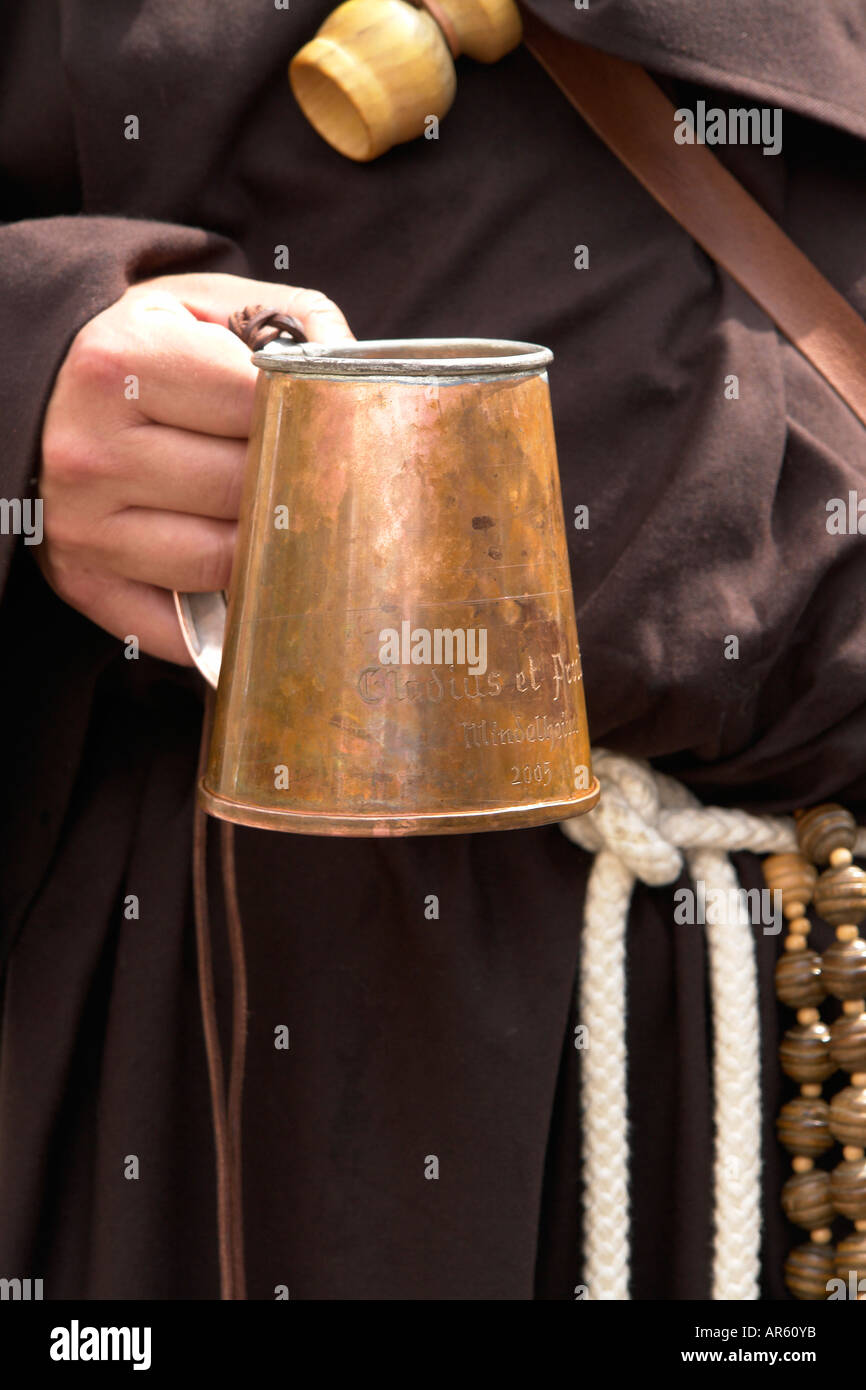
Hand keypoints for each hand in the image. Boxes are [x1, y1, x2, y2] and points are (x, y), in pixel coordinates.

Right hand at [37, 272, 352, 662]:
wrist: (47, 394)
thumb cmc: (145, 352)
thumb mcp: (205, 305)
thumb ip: (289, 322)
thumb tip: (352, 372)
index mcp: (120, 363)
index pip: (259, 407)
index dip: (304, 416)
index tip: (319, 421)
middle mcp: (91, 449)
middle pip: (244, 489)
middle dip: (285, 483)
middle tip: (302, 474)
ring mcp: (82, 526)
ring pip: (224, 563)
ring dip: (262, 548)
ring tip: (265, 518)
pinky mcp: (83, 584)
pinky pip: (183, 627)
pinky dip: (227, 617)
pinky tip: (243, 586)